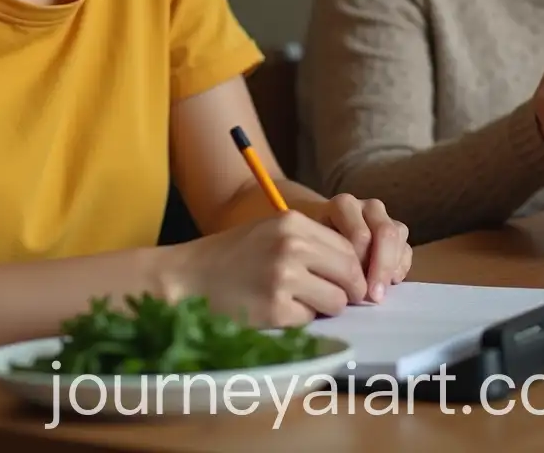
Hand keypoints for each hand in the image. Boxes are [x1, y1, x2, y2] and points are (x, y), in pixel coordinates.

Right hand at [164, 209, 367, 327]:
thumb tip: (356, 270)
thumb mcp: (271, 232)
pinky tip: (277, 310)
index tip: (345, 282)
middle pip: (350, 275)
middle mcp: (292, 246)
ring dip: (323, 307)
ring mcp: (284, 278)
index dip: (352, 269)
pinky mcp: (276, 310)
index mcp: (292, 222)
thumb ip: (311, 244)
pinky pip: (310, 320)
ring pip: (336, 302)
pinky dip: (300, 320)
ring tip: (297, 302)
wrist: (187, 278)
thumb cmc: (232, 256)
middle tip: (332, 298)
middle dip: (348, 291)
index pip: (348, 248)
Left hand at [315, 194, 411, 302]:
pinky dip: (400, 268)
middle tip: (374, 297)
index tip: (354, 289)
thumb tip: (345, 290)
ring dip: (391, 268)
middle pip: (385, 233)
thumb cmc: (316, 242)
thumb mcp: (315, 247)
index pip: (360, 234)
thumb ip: (329, 259)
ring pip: (399, 238)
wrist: (322, 231)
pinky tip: (389, 284)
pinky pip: (407, 250)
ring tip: (379, 294)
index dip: (360, 263)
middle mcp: (368, 206)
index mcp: (344, 205)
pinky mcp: (398, 232)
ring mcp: (385, 217)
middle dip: (382, 267)